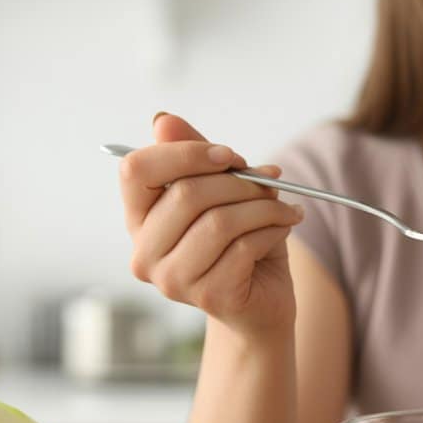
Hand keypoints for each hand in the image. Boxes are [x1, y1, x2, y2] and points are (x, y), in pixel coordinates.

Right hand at [118, 113, 303, 334]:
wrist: (264, 303)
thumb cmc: (241, 244)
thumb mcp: (223, 194)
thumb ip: (197, 158)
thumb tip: (164, 119)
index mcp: (139, 220)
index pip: (137, 170)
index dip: (185, 153)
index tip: (230, 155)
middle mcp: (145, 252)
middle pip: (187, 193)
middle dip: (239, 181)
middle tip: (270, 181)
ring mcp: (173, 279)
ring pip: (219, 221)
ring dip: (263, 206)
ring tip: (285, 207)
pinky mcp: (209, 296)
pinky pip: (244, 246)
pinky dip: (273, 229)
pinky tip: (284, 228)